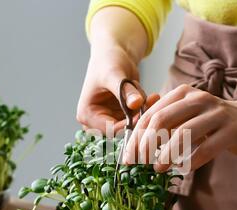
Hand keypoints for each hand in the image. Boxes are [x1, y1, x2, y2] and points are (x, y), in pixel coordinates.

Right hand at [76, 7, 158, 132]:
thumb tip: (136, 103)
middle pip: (122, 130)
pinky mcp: (122, 115)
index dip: (128, 123)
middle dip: (137, 116)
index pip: (109, 129)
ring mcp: (110, 118)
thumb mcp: (114, 74)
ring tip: (139, 87)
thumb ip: (124, 90)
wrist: (115, 53)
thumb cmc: (108, 61)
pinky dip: (144, 106)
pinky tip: (145, 92)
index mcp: (87, 114)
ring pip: (133, 124)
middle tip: (149, 99)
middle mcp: (96, 121)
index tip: (143, 109)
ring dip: (142, 109)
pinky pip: (138, 117)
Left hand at [123, 84, 236, 171]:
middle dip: (146, 144)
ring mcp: (217, 114)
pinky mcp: (232, 130)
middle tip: (140, 163)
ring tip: (157, 168)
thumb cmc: (213, 123)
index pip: (151, 114)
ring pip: (183, 133)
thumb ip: (165, 122)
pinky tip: (183, 169)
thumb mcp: (187, 116)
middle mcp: (199, 99)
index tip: (128, 156)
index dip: (136, 136)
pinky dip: (191, 161)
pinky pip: (206, 148)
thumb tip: (135, 143)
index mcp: (183, 93)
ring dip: (167, 153)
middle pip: (162, 120)